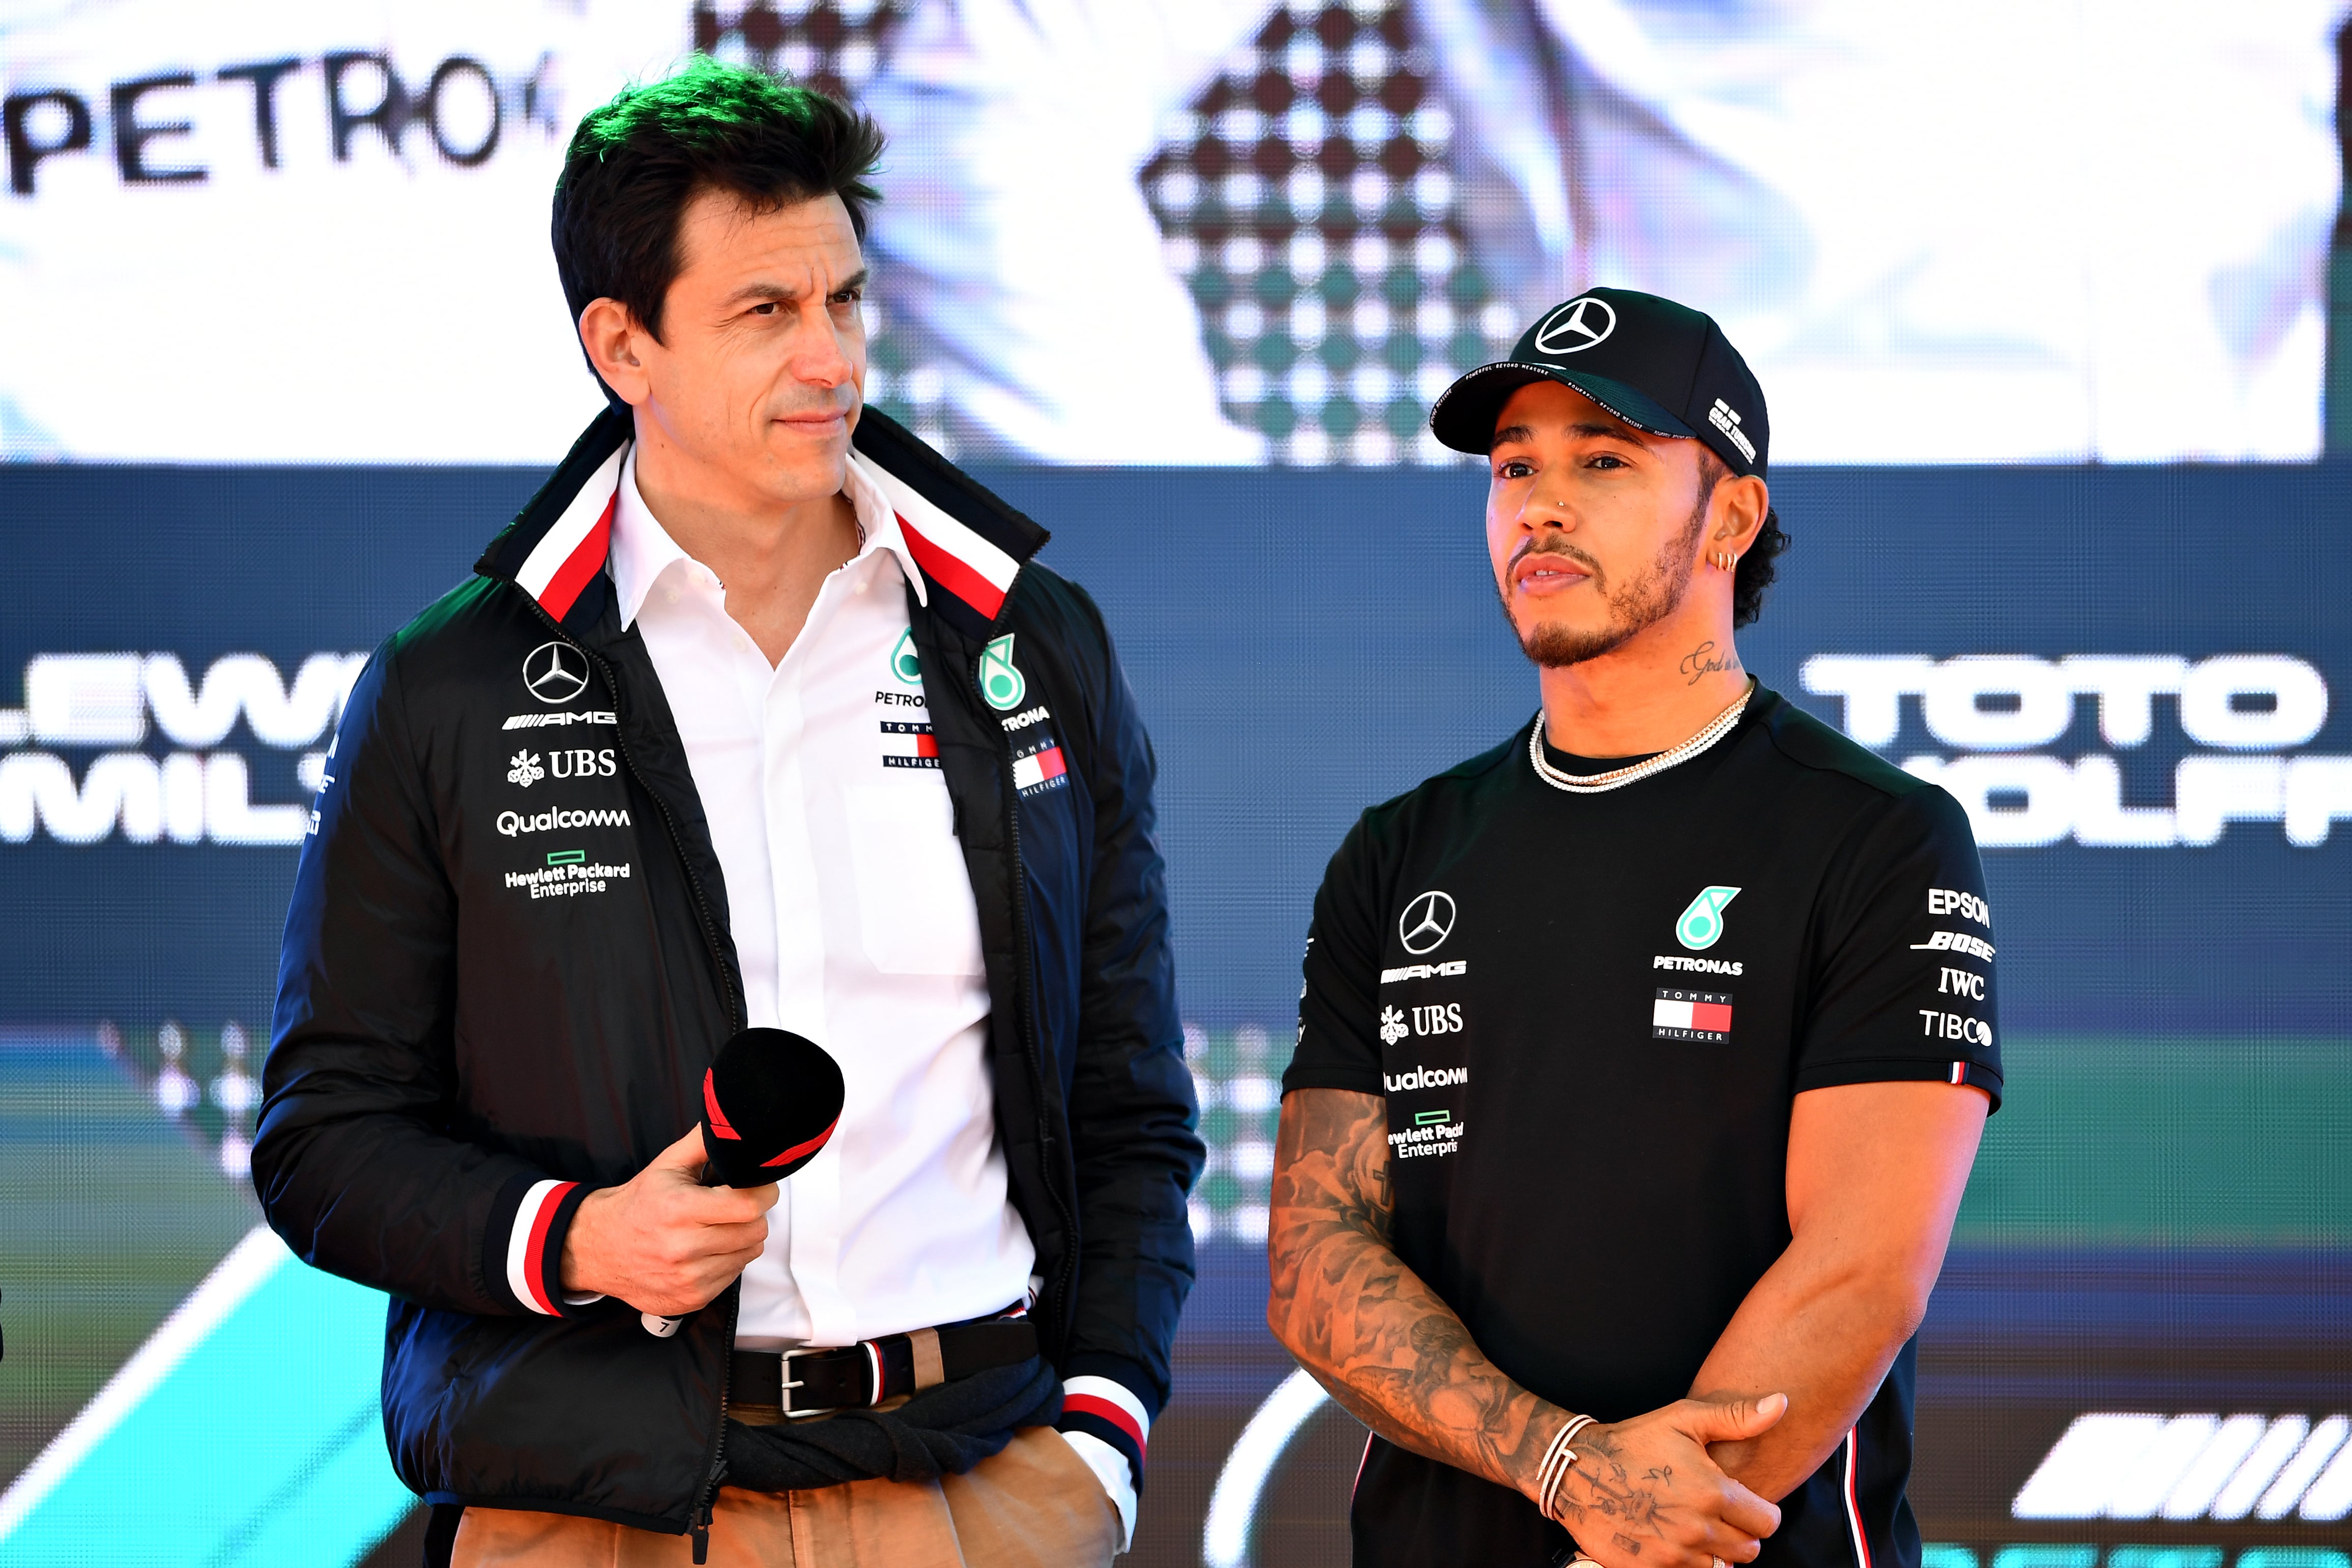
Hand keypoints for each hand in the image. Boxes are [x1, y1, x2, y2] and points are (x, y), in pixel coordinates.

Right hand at [559, 1127, 778, 1314]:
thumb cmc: (637, 1205)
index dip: (763, 1193)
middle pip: (755, 1232)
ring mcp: (687, 1278)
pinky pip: (733, 1276)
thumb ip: (703, 1142)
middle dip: (753, 1215)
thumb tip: (730, 1121)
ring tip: (719, 1228)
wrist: (599, 1247)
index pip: (748, 1206)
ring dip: (742, 1239)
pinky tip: (708, 1250)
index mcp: (680, 1209)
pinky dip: (728, 1261)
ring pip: (749, 1254)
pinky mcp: (691, 1299)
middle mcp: (683, 1248)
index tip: (760, 1188)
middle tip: (736, 1207)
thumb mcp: (666, 1164)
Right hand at [1547, 1392, 1785, 1567]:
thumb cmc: (1634, 1442)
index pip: (1768, 1522)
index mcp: (1713, 1492)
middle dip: (1739, 1533)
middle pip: (1749, 1550)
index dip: (1760, 1511)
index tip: (1741, 1501)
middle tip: (1715, 1514)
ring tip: (1691, 1526)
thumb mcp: (1684, 1420)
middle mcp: (1698, 1529)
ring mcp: (1674, 1555)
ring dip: (1713, 1552)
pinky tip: (1670, 1539)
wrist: (1576, 1471)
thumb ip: (1737, 1417)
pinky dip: (1685, 1563)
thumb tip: (1781, 1403)